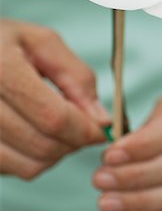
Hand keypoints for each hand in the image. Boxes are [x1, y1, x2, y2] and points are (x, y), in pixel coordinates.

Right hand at [0, 19, 109, 179]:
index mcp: (2, 69)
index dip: (86, 129)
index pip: (54, 118)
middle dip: (75, 142)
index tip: (103, 129)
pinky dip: (35, 158)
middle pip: (43, 145)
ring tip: (60, 127)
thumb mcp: (43, 42)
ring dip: (57, 153)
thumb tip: (101, 119)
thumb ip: (76, 77)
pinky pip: (13, 169)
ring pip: (30, 165)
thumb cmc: (4, 41)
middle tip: (85, 127)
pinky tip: (36, 132)